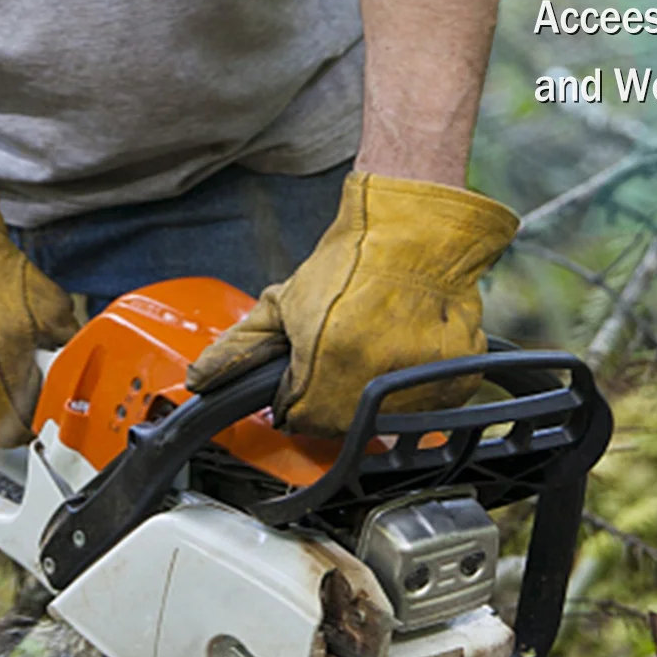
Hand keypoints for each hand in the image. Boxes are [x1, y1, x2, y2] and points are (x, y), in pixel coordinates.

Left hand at [186, 172, 519, 435]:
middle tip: (341, 357)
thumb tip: (200, 381)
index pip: (300, 417)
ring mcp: (419, 381)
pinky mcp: (456, 380)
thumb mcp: (285, 302)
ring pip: (384, 421)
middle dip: (332, 398)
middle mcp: (375, 377)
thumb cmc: (354, 260)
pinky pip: (426, 407)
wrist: (418, 232)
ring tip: (376, 350)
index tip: (306, 376)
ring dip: (372, 398)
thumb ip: (240, 349)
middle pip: (340, 424)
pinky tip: (405, 354)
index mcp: (327, 362)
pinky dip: (414, 392)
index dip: (297, 398)